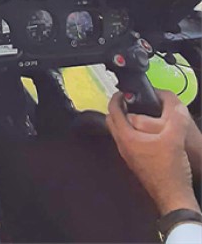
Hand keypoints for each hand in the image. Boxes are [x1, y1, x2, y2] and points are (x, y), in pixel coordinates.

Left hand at [107, 91, 199, 215]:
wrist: (172, 194)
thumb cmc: (169, 172)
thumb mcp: (175, 138)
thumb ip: (175, 118)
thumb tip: (176, 106)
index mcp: (127, 138)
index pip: (113, 112)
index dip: (116, 98)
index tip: (121, 93)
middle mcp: (123, 146)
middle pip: (112, 122)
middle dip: (118, 109)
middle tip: (128, 102)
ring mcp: (128, 155)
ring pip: (119, 133)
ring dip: (125, 121)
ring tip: (138, 114)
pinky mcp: (135, 161)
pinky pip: (128, 142)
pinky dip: (132, 133)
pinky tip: (147, 134)